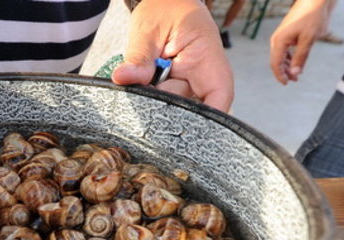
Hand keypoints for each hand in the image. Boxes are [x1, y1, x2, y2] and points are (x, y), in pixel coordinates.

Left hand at [111, 0, 232, 111]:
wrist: (165, 3)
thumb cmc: (165, 10)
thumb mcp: (148, 30)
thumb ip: (139, 57)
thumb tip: (124, 78)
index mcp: (207, 59)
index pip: (219, 98)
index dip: (205, 119)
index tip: (176, 124)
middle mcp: (204, 78)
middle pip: (189, 110)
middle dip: (161, 103)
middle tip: (144, 82)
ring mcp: (191, 86)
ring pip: (173, 109)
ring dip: (154, 99)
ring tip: (146, 76)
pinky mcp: (178, 90)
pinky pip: (165, 104)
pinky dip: (152, 98)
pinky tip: (147, 81)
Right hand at [269, 0, 328, 83]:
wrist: (315, 1)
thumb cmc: (312, 17)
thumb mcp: (308, 39)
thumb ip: (301, 57)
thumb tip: (294, 74)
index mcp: (279, 41)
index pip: (275, 63)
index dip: (280, 75)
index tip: (287, 84)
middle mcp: (277, 39)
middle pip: (277, 61)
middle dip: (284, 72)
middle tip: (295, 80)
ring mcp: (282, 36)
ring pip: (281, 56)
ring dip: (288, 66)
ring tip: (297, 75)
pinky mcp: (288, 34)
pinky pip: (286, 50)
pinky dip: (290, 58)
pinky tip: (297, 63)